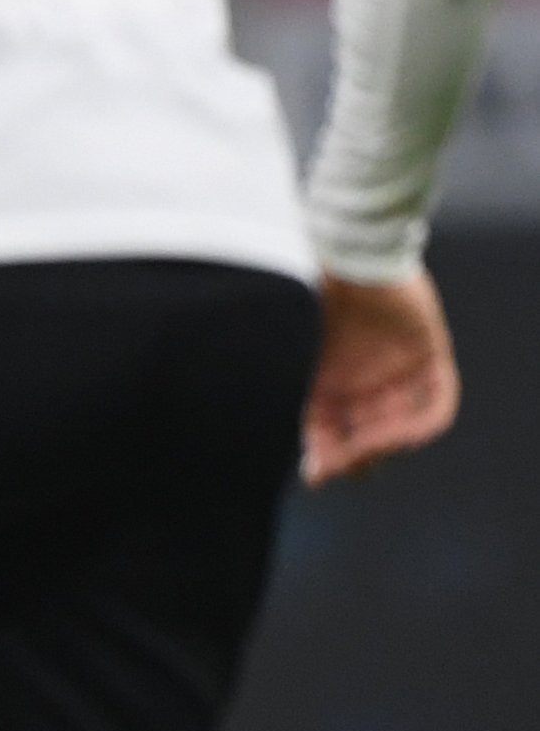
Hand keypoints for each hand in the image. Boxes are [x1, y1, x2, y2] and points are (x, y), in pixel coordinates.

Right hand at [302, 268, 460, 484]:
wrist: (343, 258)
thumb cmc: (303, 302)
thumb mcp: (293, 363)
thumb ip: (301, 414)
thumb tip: (306, 470)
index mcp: (328, 383)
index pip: (334, 437)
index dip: (328, 459)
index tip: (316, 472)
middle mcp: (365, 381)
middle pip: (369, 438)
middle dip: (355, 455)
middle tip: (341, 460)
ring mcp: (399, 370)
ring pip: (401, 427)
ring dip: (384, 442)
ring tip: (365, 444)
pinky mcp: (429, 355)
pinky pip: (437, 404)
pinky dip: (421, 425)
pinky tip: (399, 432)